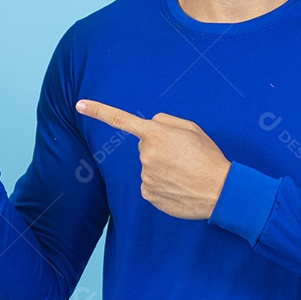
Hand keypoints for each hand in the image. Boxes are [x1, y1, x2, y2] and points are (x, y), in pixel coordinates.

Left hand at [75, 100, 230, 219]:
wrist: (221, 191)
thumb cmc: (209, 157)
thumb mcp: (192, 129)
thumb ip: (165, 122)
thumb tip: (148, 127)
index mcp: (156, 134)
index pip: (121, 119)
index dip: (98, 111)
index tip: (79, 104)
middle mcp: (146, 155)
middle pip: (145, 146)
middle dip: (159, 148)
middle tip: (184, 157)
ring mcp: (145, 177)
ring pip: (148, 167)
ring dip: (162, 168)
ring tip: (185, 173)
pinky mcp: (148, 195)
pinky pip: (150, 185)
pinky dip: (162, 185)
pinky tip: (179, 186)